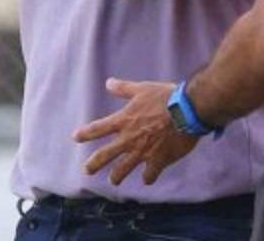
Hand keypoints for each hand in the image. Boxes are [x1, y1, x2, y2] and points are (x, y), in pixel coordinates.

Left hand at [73, 79, 199, 185]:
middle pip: (105, 155)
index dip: (86, 134)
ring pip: (123, 169)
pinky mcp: (158, 161)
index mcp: (124, 121)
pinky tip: (148, 179)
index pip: (98, 129)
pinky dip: (148, 177)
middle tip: (87, 171)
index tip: (76, 137)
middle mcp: (129, 139)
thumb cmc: (165, 97)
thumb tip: (109, 83)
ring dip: (117, 176)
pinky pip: (150, 174)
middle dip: (94, 164)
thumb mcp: (142, 89)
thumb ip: (124, 88)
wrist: (187, 112)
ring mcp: (142, 152)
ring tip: (114, 181)